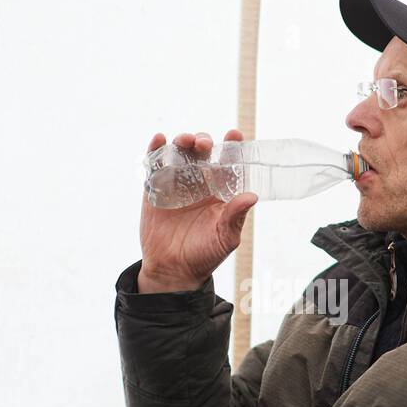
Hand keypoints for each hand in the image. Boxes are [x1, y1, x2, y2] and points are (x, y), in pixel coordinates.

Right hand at [137, 130, 257, 292]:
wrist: (173, 271)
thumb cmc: (204, 255)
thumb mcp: (225, 238)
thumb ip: (236, 216)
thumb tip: (252, 196)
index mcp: (220, 192)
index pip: (228, 163)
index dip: (232, 147)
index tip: (234, 134)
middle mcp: (200, 184)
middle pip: (202, 152)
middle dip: (203, 141)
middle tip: (204, 144)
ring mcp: (176, 184)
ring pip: (180, 154)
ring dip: (182, 142)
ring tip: (185, 141)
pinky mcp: (155, 190)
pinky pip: (155, 166)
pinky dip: (156, 150)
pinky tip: (159, 139)